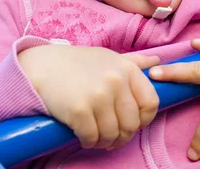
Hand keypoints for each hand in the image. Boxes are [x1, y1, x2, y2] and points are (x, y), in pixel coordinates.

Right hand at [18, 45, 159, 149]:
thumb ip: (134, 62)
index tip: (133, 123)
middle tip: (112, 137)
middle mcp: (115, 81)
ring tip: (98, 138)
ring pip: (112, 135)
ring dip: (105, 142)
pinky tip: (84, 136)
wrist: (42, 65)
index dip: (144, 119)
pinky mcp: (79, 110)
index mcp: (127, 69)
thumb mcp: (108, 57)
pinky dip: (89, 142)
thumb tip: (157, 63)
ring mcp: (98, 96)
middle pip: (131, 124)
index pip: (151, 102)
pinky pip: (92, 138)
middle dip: (122, 136)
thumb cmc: (77, 63)